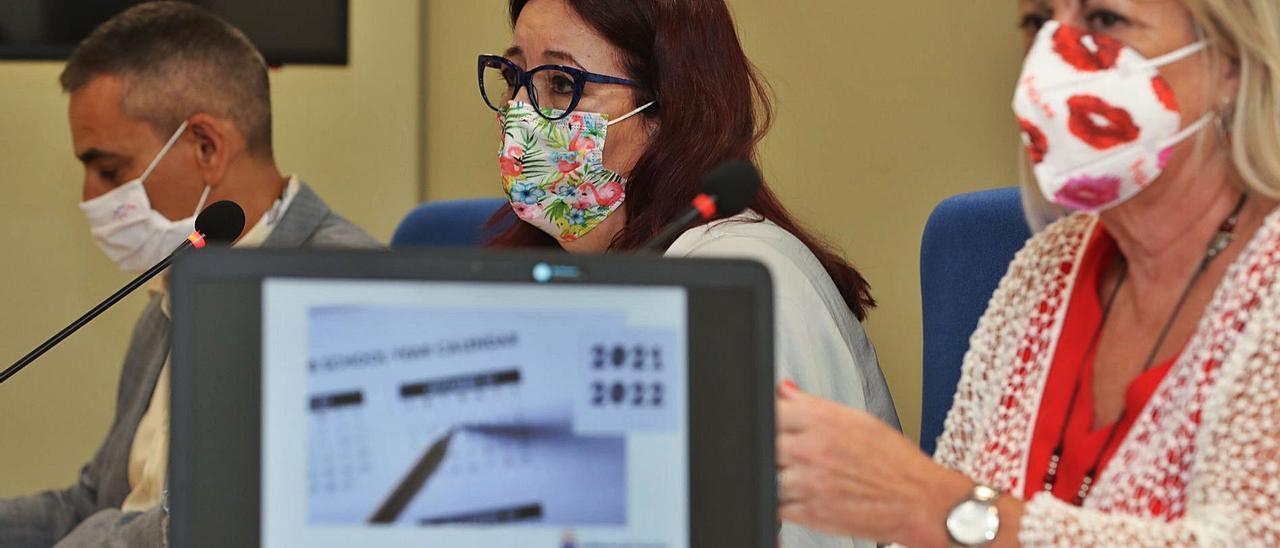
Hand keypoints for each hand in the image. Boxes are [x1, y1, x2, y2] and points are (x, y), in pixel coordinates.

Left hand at [776, 380, 971, 546]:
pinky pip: (775, 506)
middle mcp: (812, 450)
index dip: (771, 416)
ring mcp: (808, 483)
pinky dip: (780, 501)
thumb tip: (786, 390)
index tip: (776, 422)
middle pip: (765, 441)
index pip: (773, 410)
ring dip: (775, 473)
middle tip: (786, 450)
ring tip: (792, 473)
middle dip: (771, 445)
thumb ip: (814, 405)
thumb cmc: (896, 462)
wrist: (920, 501)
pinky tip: (794, 494)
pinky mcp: (810, 513)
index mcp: (823, 422)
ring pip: (766, 474)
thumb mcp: (858, 420)